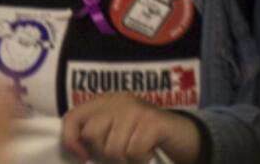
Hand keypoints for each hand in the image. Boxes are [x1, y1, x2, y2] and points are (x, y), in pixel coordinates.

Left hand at [60, 94, 201, 163]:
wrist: (188, 138)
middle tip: (124, 156)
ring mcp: (135, 110)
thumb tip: (78, 152)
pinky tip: (150, 154)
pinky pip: (134, 151)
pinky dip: (142, 159)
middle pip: (92, 135)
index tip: (83, 157)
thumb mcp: (118, 134)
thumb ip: (98, 136)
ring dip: (126, 161)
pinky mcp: (152, 123)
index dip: (70, 139)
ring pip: (113, 148)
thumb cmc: (148, 140)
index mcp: (104, 102)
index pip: (72, 117)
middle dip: (106, 154)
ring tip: (138, 155)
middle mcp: (117, 101)